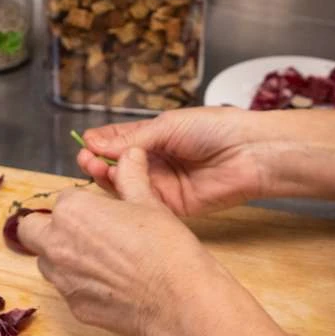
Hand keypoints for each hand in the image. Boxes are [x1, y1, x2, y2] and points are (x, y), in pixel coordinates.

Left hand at [18, 147, 220, 335]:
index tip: (99, 212)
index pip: (63, 199)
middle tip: (82, 233)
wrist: (179, 299)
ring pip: (46, 262)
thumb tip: (130, 154)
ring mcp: (63, 280)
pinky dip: (81, 284)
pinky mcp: (75, 307)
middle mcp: (57, 244)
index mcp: (72, 210)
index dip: (82, 204)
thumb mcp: (148, 201)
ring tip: (99, 259)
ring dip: (61, 257)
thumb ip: (130, 177)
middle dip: (49, 228)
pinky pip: (67, 289)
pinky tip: (111, 285)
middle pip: (31, 231)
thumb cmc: (165, 247)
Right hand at [79, 104, 334, 212]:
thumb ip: (132, 140)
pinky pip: (145, 205)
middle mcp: (157, 164)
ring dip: (110, 181)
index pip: (120, 145)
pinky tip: (117, 188)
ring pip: (128, 188)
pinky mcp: (173, 208)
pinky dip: (128, 198)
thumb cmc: (214, 129)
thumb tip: (95, 142)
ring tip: (98, 172)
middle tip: (87, 162)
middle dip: (100, 165)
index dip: (101, 147)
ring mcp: (164, 187)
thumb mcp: (167, 127)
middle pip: (119, 169)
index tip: (85, 147)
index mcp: (155, 139)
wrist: (250, 152)